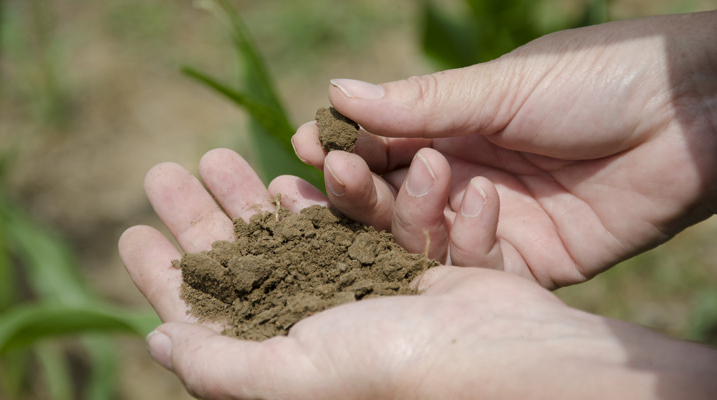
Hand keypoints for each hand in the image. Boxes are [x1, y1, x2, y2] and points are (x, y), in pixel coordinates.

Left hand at [119, 148, 716, 399]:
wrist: (516, 358)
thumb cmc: (402, 371)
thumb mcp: (298, 376)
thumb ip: (224, 369)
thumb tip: (158, 342)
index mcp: (284, 361)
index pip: (206, 315)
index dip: (165, 273)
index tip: (131, 229)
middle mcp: (317, 330)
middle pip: (245, 264)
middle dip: (207, 216)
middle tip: (169, 169)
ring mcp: (359, 295)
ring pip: (290, 233)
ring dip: (257, 193)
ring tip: (222, 151)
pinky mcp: (400, 267)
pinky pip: (354, 223)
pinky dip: (333, 196)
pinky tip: (304, 165)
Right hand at [292, 11, 716, 288]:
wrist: (690, 112)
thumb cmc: (597, 78)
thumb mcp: (500, 86)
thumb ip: (420, 103)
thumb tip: (337, 91)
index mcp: (455, 130)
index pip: (381, 147)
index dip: (342, 147)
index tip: (303, 144)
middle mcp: (465, 179)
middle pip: (391, 197)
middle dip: (352, 188)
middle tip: (320, 176)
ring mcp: (493, 222)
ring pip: (423, 235)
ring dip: (395, 216)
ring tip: (374, 188)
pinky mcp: (528, 260)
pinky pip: (477, 268)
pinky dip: (462, 244)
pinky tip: (465, 206)